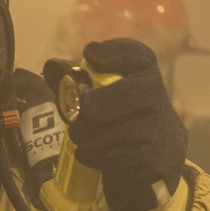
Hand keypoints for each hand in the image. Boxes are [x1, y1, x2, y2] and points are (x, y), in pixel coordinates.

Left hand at [44, 38, 187, 210]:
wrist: (157, 154)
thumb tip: (51, 68)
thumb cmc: (124, 116)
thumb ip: (80, 81)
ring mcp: (157, 129)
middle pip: (138, 92)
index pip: (138, 56)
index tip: (90, 55)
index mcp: (146, 75)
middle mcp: (158, 97)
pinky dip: (94, 155)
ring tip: (78, 134)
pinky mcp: (150, 158)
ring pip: (123, 130)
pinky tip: (86, 153)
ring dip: (91, 134)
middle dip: (106, 100)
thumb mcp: (110, 94)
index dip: (115, 52)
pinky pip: (117, 157)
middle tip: (85, 109)